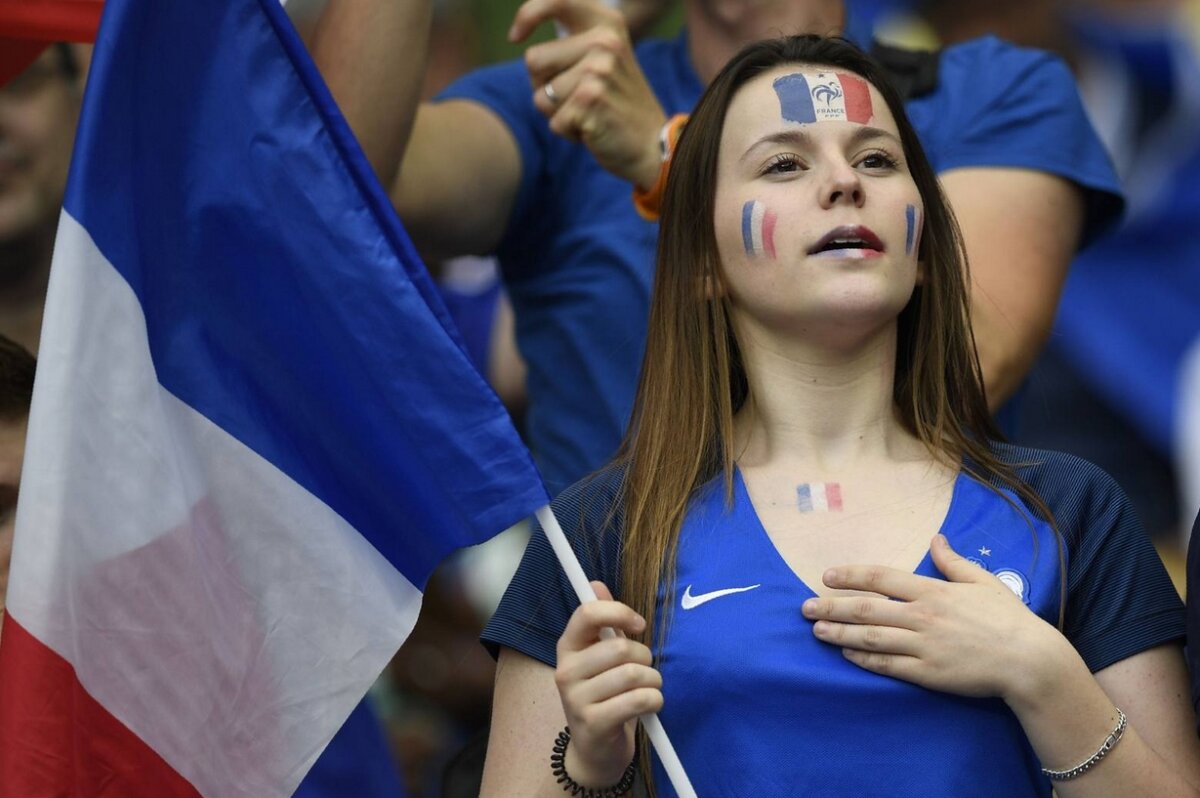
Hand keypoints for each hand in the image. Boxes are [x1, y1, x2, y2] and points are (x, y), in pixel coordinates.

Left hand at [510, 0, 665, 189]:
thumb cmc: (618, 103)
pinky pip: (553, 122)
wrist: (654, 145)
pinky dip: (568, 132)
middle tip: (579, 98)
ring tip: (590, 113)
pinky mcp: (590, 100)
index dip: (528, 16)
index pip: (556, 1)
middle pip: (533, 60)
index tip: (515, 36)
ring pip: (541, 95)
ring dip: (558, 113)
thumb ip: (574, 40)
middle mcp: (604, 41)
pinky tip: (594, 129)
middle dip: (545, 86)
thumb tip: (521, 33)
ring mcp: (598, 70)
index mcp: (607, 24)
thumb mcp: (604, 59)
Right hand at [555, 581, 663, 785]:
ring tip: (648, 689)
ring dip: (653, 681)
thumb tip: (596, 584)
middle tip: (645, 670)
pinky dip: (654, 700)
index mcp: (568, 647)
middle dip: (645, 657)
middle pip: (620, 647)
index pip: (588, 614)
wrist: (595, 750)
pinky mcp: (593, 723)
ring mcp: (576, 698)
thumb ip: (602, 621)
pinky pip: (638, 700)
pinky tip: (650, 705)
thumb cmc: (605, 695)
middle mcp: (566, 670)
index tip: (639, 625)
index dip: (620, 612)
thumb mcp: (601, 656)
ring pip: (633, 674)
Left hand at [800, 534, 1063, 700]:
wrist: (1029, 661)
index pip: (881, 578)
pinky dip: (862, 659)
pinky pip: (887, 665)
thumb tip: (936, 539)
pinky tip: (845, 653)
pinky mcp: (927, 673)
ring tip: (816, 629)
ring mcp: (923, 647)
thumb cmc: (1008, 619)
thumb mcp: (983, 581)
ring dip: (838, 633)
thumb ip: (953, 561)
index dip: (850, 576)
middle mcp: (922, 617)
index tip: (827, 576)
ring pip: (869, 638)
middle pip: (865, 609)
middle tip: (804, 606)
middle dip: (830, 606)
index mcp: (933, 591)